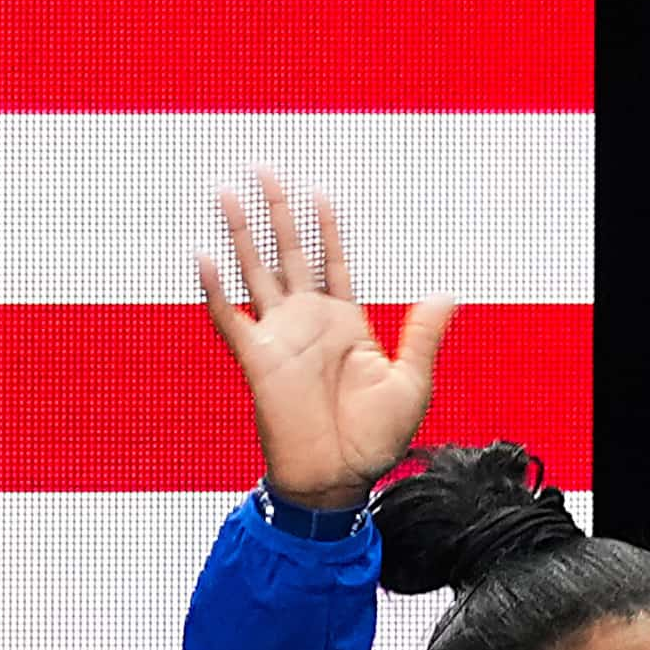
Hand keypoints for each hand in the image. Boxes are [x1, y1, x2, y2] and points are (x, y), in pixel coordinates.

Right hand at [197, 169, 458, 507]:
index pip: (333, 261)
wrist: (338, 480)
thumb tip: (446, 294)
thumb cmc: (375, 441)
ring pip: (256, 272)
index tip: (318, 191)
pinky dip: (215, 290)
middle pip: (288, 252)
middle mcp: (309, 324)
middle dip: (276, 210)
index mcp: (346, 324)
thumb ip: (423, 335)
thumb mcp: (411, 382)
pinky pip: (230, 319)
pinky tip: (203, 258)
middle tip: (261, 169)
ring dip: (241, 234)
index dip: (326, 227)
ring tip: (225, 195)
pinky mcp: (258, 361)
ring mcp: (280, 339)